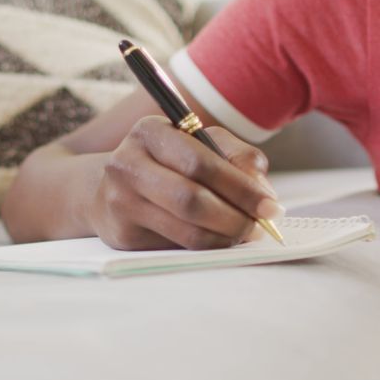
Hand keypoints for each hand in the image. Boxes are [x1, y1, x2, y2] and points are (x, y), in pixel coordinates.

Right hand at [90, 116, 284, 249]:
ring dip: (225, 237)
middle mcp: (127, 164)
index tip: (271, 206)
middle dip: (236, 217)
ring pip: (186, 230)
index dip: (241, 187)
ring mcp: (120, 202)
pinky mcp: (122, 234)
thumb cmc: (167, 163)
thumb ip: (237, 157)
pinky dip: (207, 247)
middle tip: (260, 228)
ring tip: (245, 234)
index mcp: (150, 132)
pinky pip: (176, 247)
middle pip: (191, 200)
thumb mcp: (200, 144)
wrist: (108, 189)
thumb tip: (263, 192)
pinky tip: (220, 240)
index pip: (201, 162)